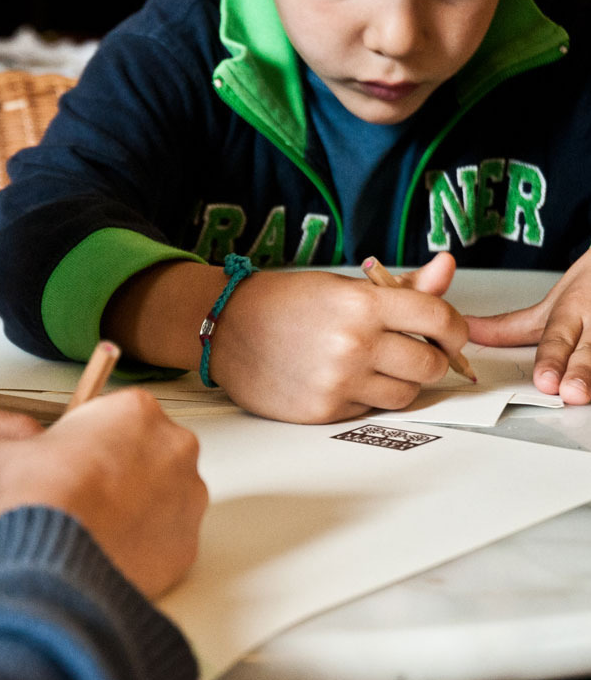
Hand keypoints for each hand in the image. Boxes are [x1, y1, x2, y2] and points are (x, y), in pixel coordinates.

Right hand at [0, 388, 207, 598]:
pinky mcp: (189, 541)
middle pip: (147, 453)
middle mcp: (173, 446)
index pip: (118, 417)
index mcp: (136, 410)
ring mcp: (188, 495)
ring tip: (94, 526)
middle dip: (119, 472)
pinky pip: (166, 539)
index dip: (90, 440)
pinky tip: (109, 551)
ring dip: (134, 508)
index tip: (75, 459)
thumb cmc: (41, 497)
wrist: (58, 557)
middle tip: (83, 494)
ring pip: (163, 496)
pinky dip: (143, 545)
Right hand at [211, 253, 467, 422]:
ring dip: (400, 382)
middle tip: (413, 351)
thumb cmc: (282, 302)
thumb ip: (401, 286)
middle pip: (431, 364)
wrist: (225, 326)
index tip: (449, 332)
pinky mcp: (323, 411)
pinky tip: (343, 379)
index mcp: (362, 303)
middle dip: (430, 358)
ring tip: (374, 365)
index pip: (439, 318)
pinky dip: (366, 397)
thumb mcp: (341, 285)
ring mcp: (338, 381)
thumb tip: (446, 267)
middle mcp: (354, 343)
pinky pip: (370, 411)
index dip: (454, 328)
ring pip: (405, 394)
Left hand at [466, 248, 590, 404]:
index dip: (552, 360)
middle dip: (582, 372)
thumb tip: (467, 330)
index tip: (546, 381)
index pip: (558, 339)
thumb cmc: (590, 288)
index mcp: (573, 312)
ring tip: (589, 394)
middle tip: (571, 392)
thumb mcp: (551, 305)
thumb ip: (510, 327)